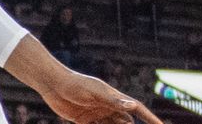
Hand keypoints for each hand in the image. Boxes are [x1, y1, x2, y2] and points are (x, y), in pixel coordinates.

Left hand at [38, 70, 162, 123]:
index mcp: (113, 98)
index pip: (137, 109)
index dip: (150, 118)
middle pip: (127, 122)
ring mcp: (97, 113)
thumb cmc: (74, 84)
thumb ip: (112, 99)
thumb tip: (133, 105)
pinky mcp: (85, 119)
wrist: (51, 83)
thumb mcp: (94, 91)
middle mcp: (108, 106)